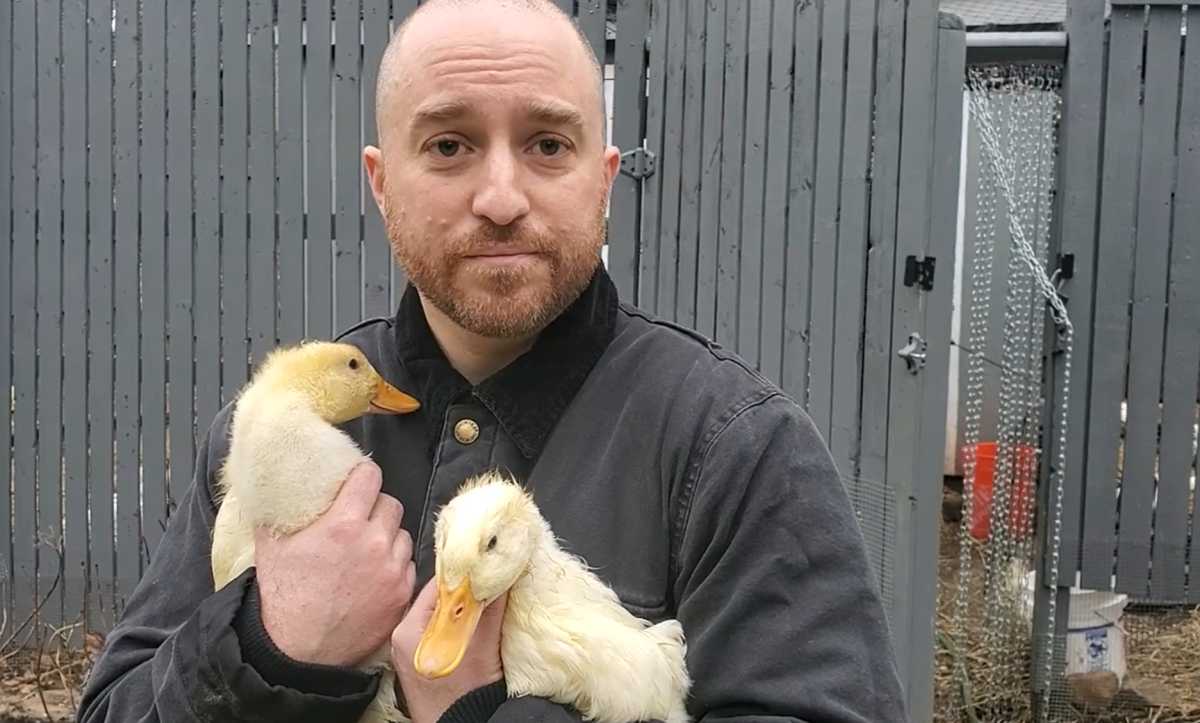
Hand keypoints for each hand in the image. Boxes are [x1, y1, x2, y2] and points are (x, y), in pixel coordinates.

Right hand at [254, 462, 415, 666]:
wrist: (299, 649)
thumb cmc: (283, 596)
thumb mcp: (272, 546)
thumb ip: (279, 510)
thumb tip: (279, 485)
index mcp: (343, 524)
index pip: (370, 477)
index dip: (363, 476)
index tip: (358, 480)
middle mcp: (374, 543)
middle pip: (390, 504)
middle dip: (375, 507)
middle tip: (359, 519)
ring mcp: (392, 569)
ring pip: (402, 534)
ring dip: (387, 536)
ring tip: (366, 549)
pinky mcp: (402, 593)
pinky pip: (407, 564)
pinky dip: (394, 564)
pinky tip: (374, 573)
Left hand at [391, 578, 506, 722]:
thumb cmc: (465, 694)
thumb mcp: (482, 643)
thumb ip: (490, 605)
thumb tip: (501, 571)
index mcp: (408, 630)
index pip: (437, 585)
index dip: (465, 572)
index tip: (486, 562)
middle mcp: (406, 638)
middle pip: (442, 600)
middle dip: (468, 591)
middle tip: (493, 579)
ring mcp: (416, 653)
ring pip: (446, 616)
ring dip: (469, 608)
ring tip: (491, 599)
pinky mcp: (430, 664)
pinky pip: (448, 633)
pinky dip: (465, 625)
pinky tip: (483, 624)